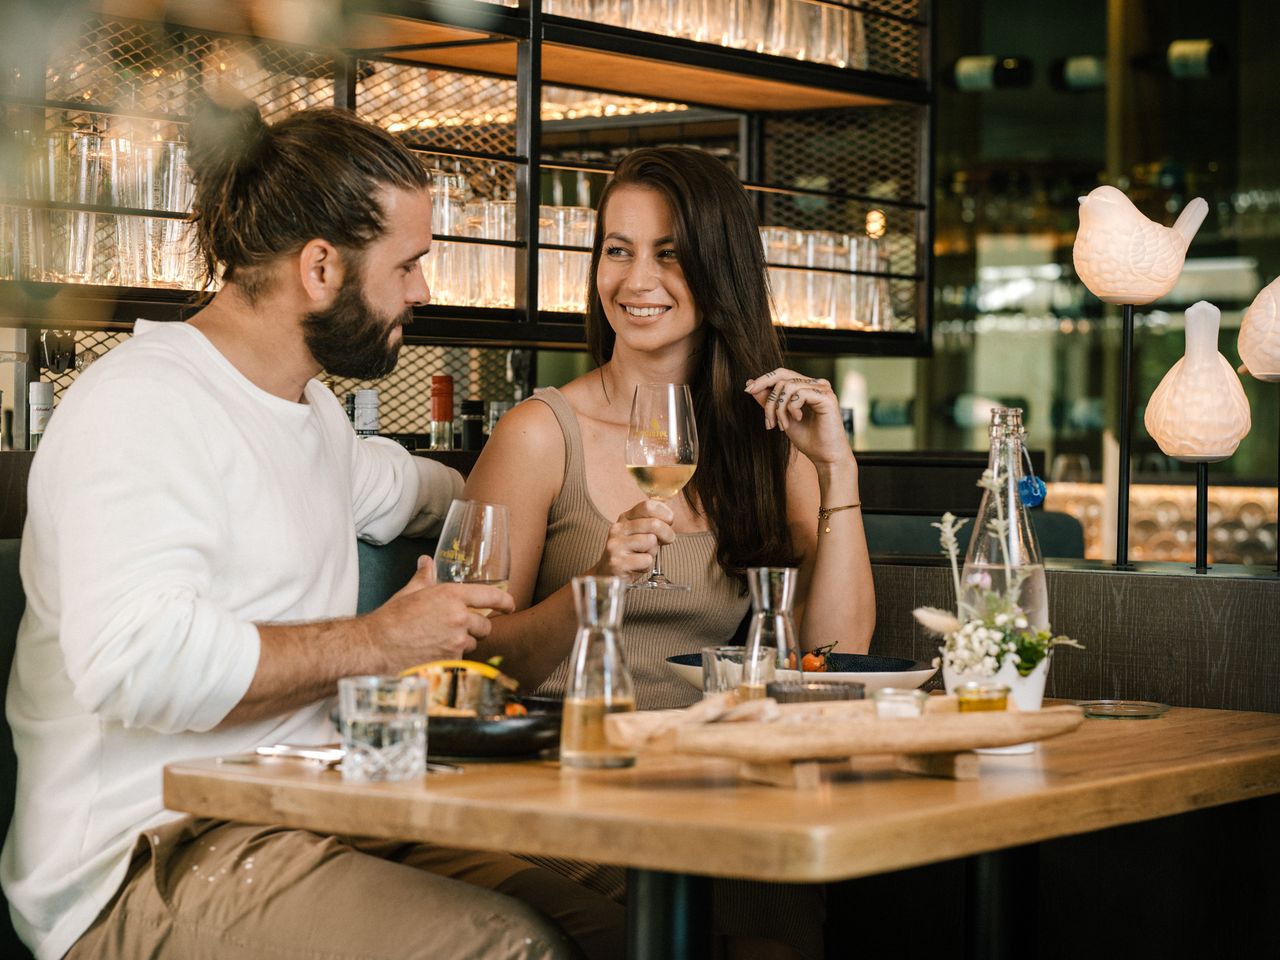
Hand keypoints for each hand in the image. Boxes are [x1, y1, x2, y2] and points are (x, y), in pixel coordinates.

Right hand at [369, 562, 515, 668]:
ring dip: (463, 644)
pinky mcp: (451, 661)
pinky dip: (453, 658)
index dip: (505, 601)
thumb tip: (426, 561)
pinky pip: (461, 659)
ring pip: (473, 644)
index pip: (490, 596)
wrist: (376, 646)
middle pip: (485, 625)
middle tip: (457, 629)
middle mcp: (459, 617)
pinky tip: (434, 654)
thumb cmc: (391, 619)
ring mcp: (457, 641)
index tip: (510, 606)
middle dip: (476, 628)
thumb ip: (425, 577)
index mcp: (451, 596)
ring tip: (440, 641)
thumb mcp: (410, 592)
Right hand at [592, 499, 674, 582]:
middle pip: (654, 523)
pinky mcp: (617, 562)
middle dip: (667, 534)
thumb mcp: (640, 534)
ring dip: (653, 552)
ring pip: (651, 541)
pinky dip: (647, 566)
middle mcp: (618, 529)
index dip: (664, 513)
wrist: (608, 575)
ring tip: (643, 555)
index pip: (648, 506)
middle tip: (667, 541)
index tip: (669, 522)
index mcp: (625, 518)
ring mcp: (616, 545)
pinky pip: (646, 560)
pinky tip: (637, 566)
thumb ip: (653, 524)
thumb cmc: (630, 554)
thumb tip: (669, 519)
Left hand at [745, 368, 852, 466]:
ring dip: (779, 408)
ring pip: (788, 386)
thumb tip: (750, 382)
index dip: (764, 380)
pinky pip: (800, 393)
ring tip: (782, 426)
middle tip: (769, 422)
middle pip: (782, 378)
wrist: (824, 456)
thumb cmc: (807, 439)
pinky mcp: (827, 397)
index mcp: (807, 386)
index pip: (782, 374)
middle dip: (770, 400)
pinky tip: (797, 420)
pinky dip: (791, 408)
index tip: (747, 390)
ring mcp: (823, 389)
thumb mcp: (781, 417)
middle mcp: (816, 384)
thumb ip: (768, 400)